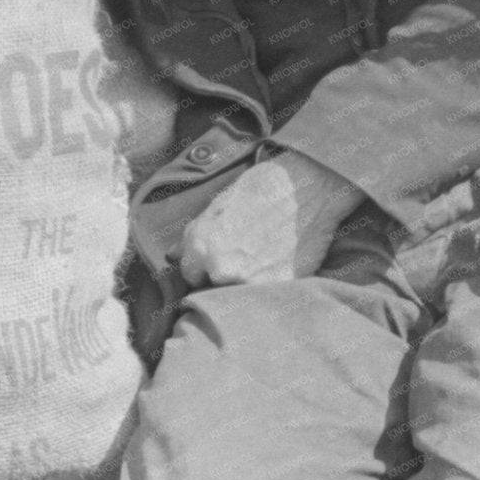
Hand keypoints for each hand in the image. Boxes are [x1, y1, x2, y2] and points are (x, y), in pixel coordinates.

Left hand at [177, 151, 366, 288]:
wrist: (308, 184)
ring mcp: (251, 281)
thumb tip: (171, 256)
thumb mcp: (219, 204)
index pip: (190, 276)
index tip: (220, 259)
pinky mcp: (280, 287)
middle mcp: (220, 268)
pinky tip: (280, 261)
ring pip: (239, 295)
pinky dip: (271, 284)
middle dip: (224, 278)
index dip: (204, 267)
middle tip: (245, 256)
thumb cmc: (263, 187)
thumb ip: (193, 235)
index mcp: (200, 247)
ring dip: (247, 284)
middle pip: (214, 289)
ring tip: (263, 258)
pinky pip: (267, 296)